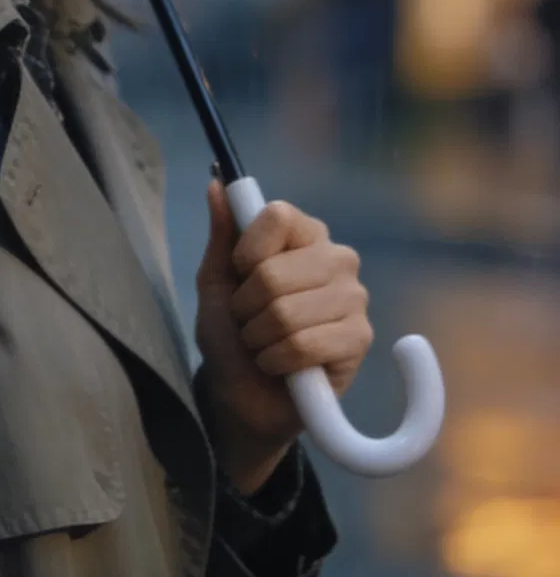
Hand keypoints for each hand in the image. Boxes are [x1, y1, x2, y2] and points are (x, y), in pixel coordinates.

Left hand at [194, 180, 372, 494]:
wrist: (241, 394)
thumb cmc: (230, 333)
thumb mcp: (216, 282)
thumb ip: (222, 233)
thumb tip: (216, 182)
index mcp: (305, 235)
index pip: (277, 215)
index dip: (247, 251)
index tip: (240, 276)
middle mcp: (337, 258)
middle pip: (274, 271)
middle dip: (246, 308)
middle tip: (249, 322)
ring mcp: (354, 298)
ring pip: (286, 312)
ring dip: (259, 338)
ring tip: (265, 345)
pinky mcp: (360, 339)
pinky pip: (305, 344)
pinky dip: (278, 360)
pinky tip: (283, 366)